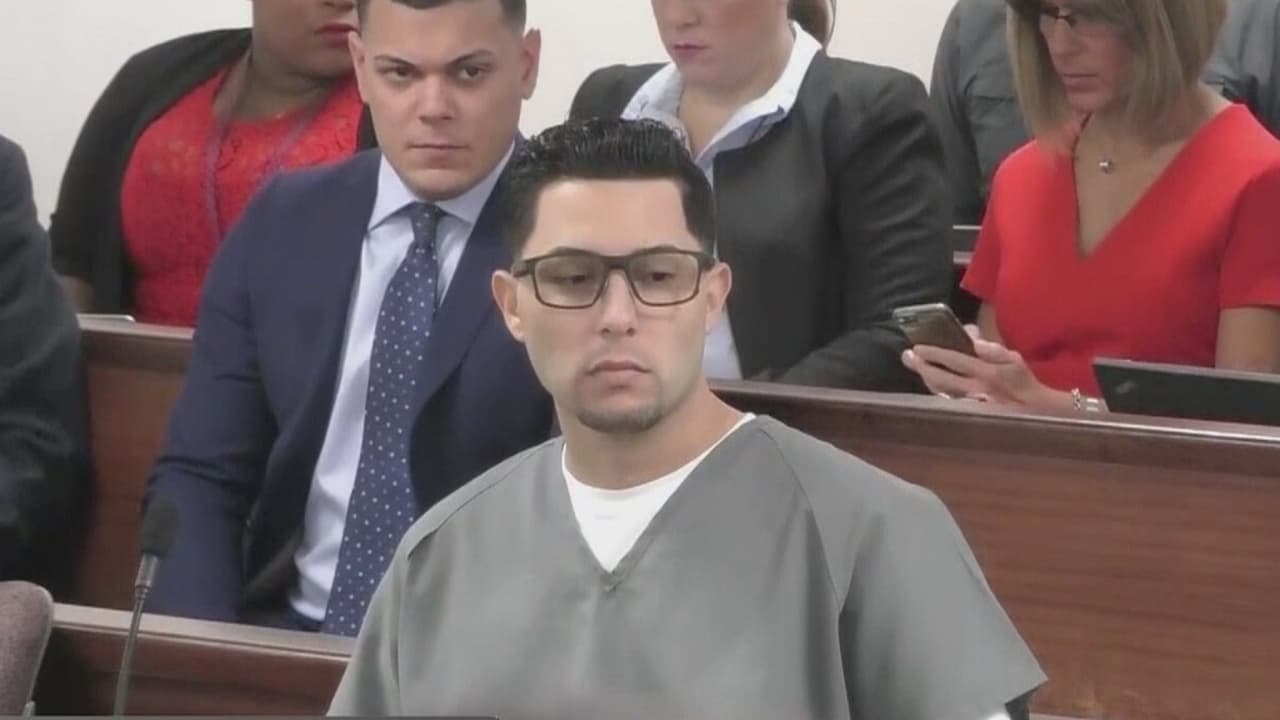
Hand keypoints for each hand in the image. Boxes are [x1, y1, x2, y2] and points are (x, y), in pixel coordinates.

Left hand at [901, 326, 1068, 410]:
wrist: (1035, 411)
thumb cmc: (1022, 381)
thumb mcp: (1013, 359)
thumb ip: (992, 348)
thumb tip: (972, 337)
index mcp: (986, 372)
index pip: (955, 360)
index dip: (934, 353)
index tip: (918, 347)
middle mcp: (976, 389)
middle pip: (941, 379)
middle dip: (922, 367)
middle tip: (907, 356)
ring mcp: (971, 404)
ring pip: (941, 392)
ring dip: (926, 379)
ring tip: (916, 367)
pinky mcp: (969, 414)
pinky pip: (948, 402)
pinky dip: (937, 392)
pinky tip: (930, 384)